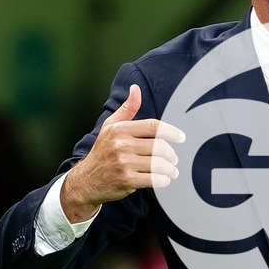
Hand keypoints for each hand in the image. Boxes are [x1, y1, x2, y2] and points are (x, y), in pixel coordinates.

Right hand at [61, 84, 184, 222]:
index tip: (181, 137)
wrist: (87, 179)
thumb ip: (127, 109)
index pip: (153, 126)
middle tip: (173, 158)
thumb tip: (136, 88)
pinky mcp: (127, 180)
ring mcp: (124, 163)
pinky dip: (163, 180)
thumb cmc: (103, 150)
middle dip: (171, 154)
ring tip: (172, 170)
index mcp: (120, 129)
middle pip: (159, 147)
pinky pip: (154, 179)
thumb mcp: (111, 126)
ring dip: (170, 169)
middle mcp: (121, 145)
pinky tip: (164, 179)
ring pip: (159, 164)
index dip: (171, 132)